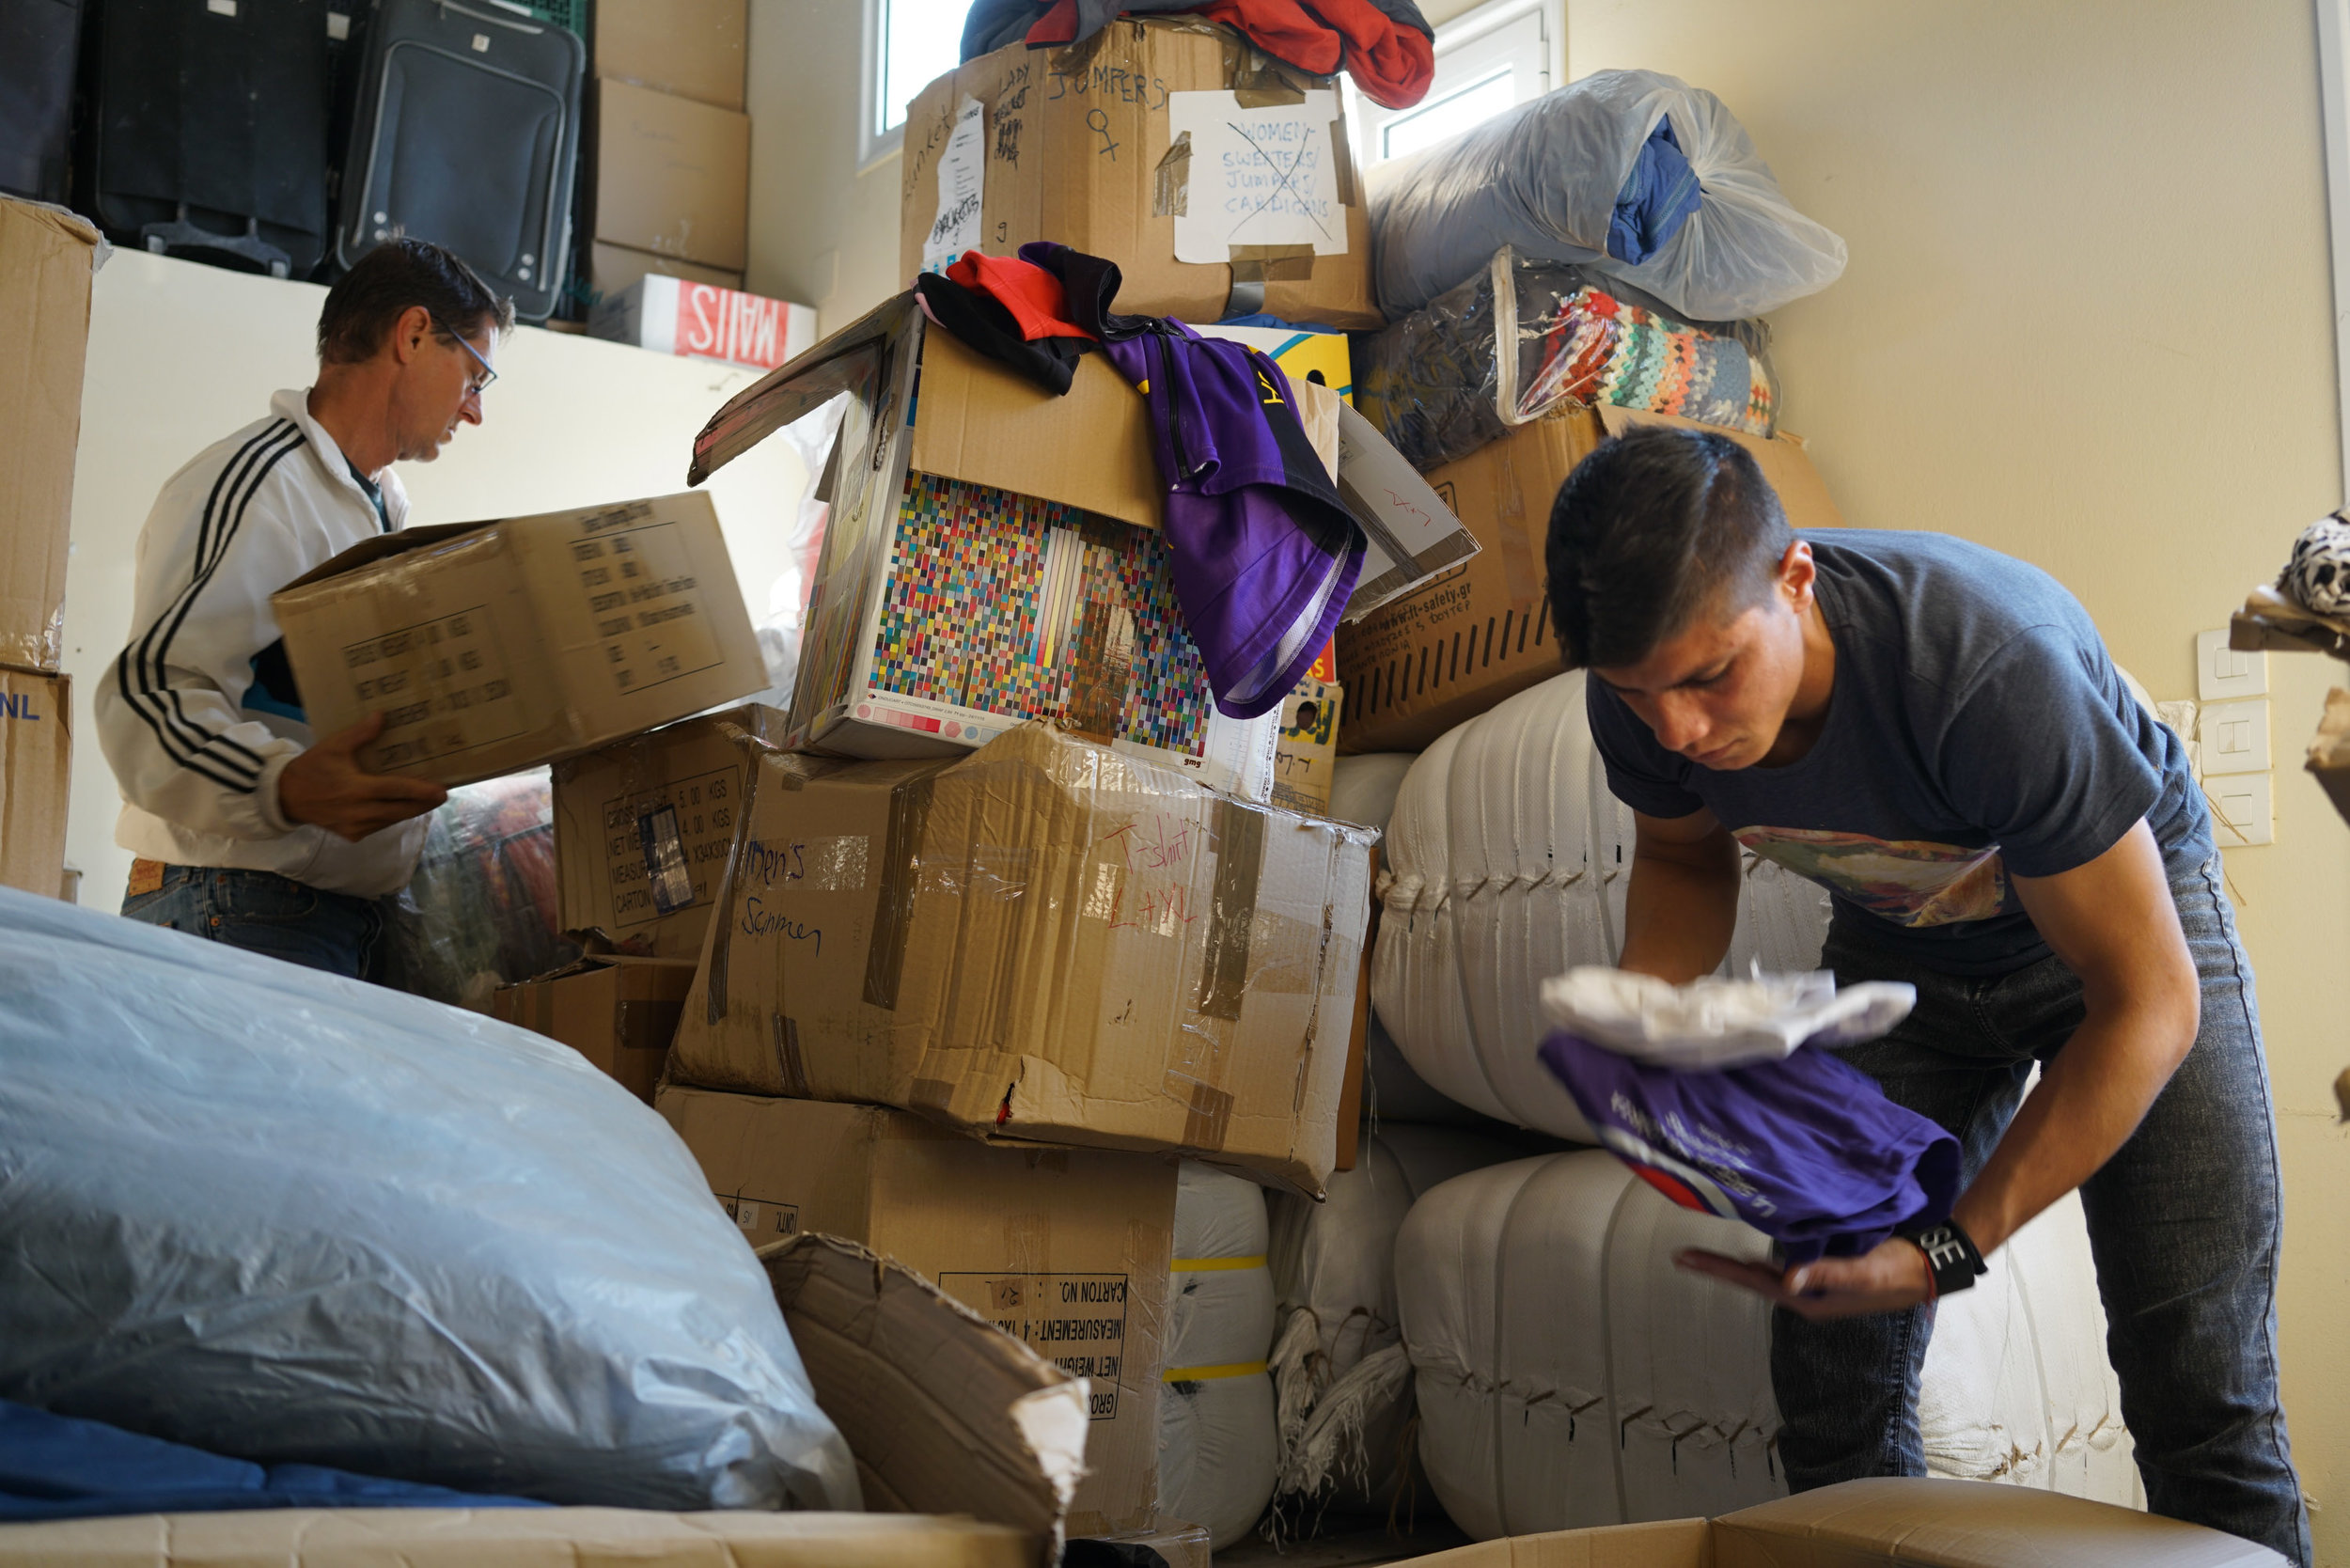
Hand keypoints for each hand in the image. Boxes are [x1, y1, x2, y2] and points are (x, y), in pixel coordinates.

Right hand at [277, 713, 447, 841]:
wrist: (285, 797)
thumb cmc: (312, 768)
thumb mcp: (334, 746)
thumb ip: (360, 734)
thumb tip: (382, 716)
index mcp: (357, 789)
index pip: (396, 790)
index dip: (420, 791)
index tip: (442, 790)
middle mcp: (360, 812)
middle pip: (401, 810)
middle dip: (423, 803)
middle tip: (442, 794)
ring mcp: (356, 827)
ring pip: (391, 819)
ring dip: (409, 810)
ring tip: (426, 799)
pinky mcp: (352, 835)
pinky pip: (379, 826)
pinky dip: (391, 816)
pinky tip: (400, 807)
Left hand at [1675, 1236, 1932, 1319]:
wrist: (1930, 1264)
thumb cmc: (1896, 1268)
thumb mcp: (1861, 1271)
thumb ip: (1825, 1272)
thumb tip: (1786, 1278)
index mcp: (1809, 1299)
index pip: (1753, 1282)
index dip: (1718, 1270)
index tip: (1684, 1259)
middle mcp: (1808, 1294)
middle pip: (1753, 1279)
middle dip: (1720, 1268)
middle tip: (1684, 1256)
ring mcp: (1816, 1284)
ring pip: (1767, 1272)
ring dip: (1740, 1263)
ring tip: (1709, 1254)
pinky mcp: (1826, 1269)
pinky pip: (1785, 1262)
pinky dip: (1765, 1253)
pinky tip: (1757, 1246)